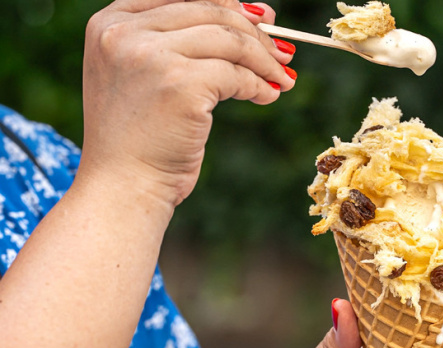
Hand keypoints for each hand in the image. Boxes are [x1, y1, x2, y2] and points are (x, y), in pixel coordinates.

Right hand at [79, 0, 295, 206]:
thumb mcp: (145, 76)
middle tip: (283, 53)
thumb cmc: (139, 138)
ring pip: (229, 40)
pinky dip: (260, 85)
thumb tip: (258, 14)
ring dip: (264, 59)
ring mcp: (151, 55)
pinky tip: (269, 96)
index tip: (261, 20)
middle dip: (255, 32)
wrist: (122, 185)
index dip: (227, 5)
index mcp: (110, 22)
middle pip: (210, 11)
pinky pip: (236, 74)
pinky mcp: (180, 83)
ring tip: (282, 77)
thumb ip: (182, 42)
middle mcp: (125, 32)